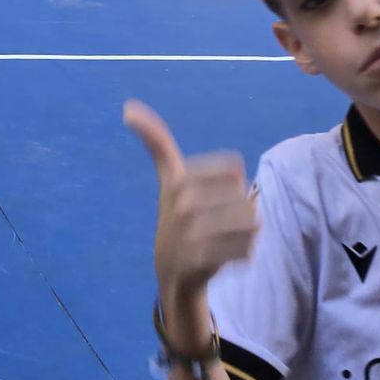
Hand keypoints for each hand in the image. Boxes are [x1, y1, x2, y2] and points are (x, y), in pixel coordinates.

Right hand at [124, 100, 257, 302]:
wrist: (172, 273)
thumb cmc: (179, 218)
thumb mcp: (169, 177)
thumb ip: (157, 141)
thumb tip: (127, 106)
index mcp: (176, 179)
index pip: (234, 169)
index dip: (235, 180)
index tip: (210, 193)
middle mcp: (180, 202)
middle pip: (246, 196)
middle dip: (241, 209)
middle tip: (218, 223)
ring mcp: (189, 232)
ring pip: (251, 221)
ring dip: (247, 233)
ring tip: (225, 240)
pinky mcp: (200, 259)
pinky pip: (247, 249)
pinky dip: (245, 254)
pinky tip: (227, 257)